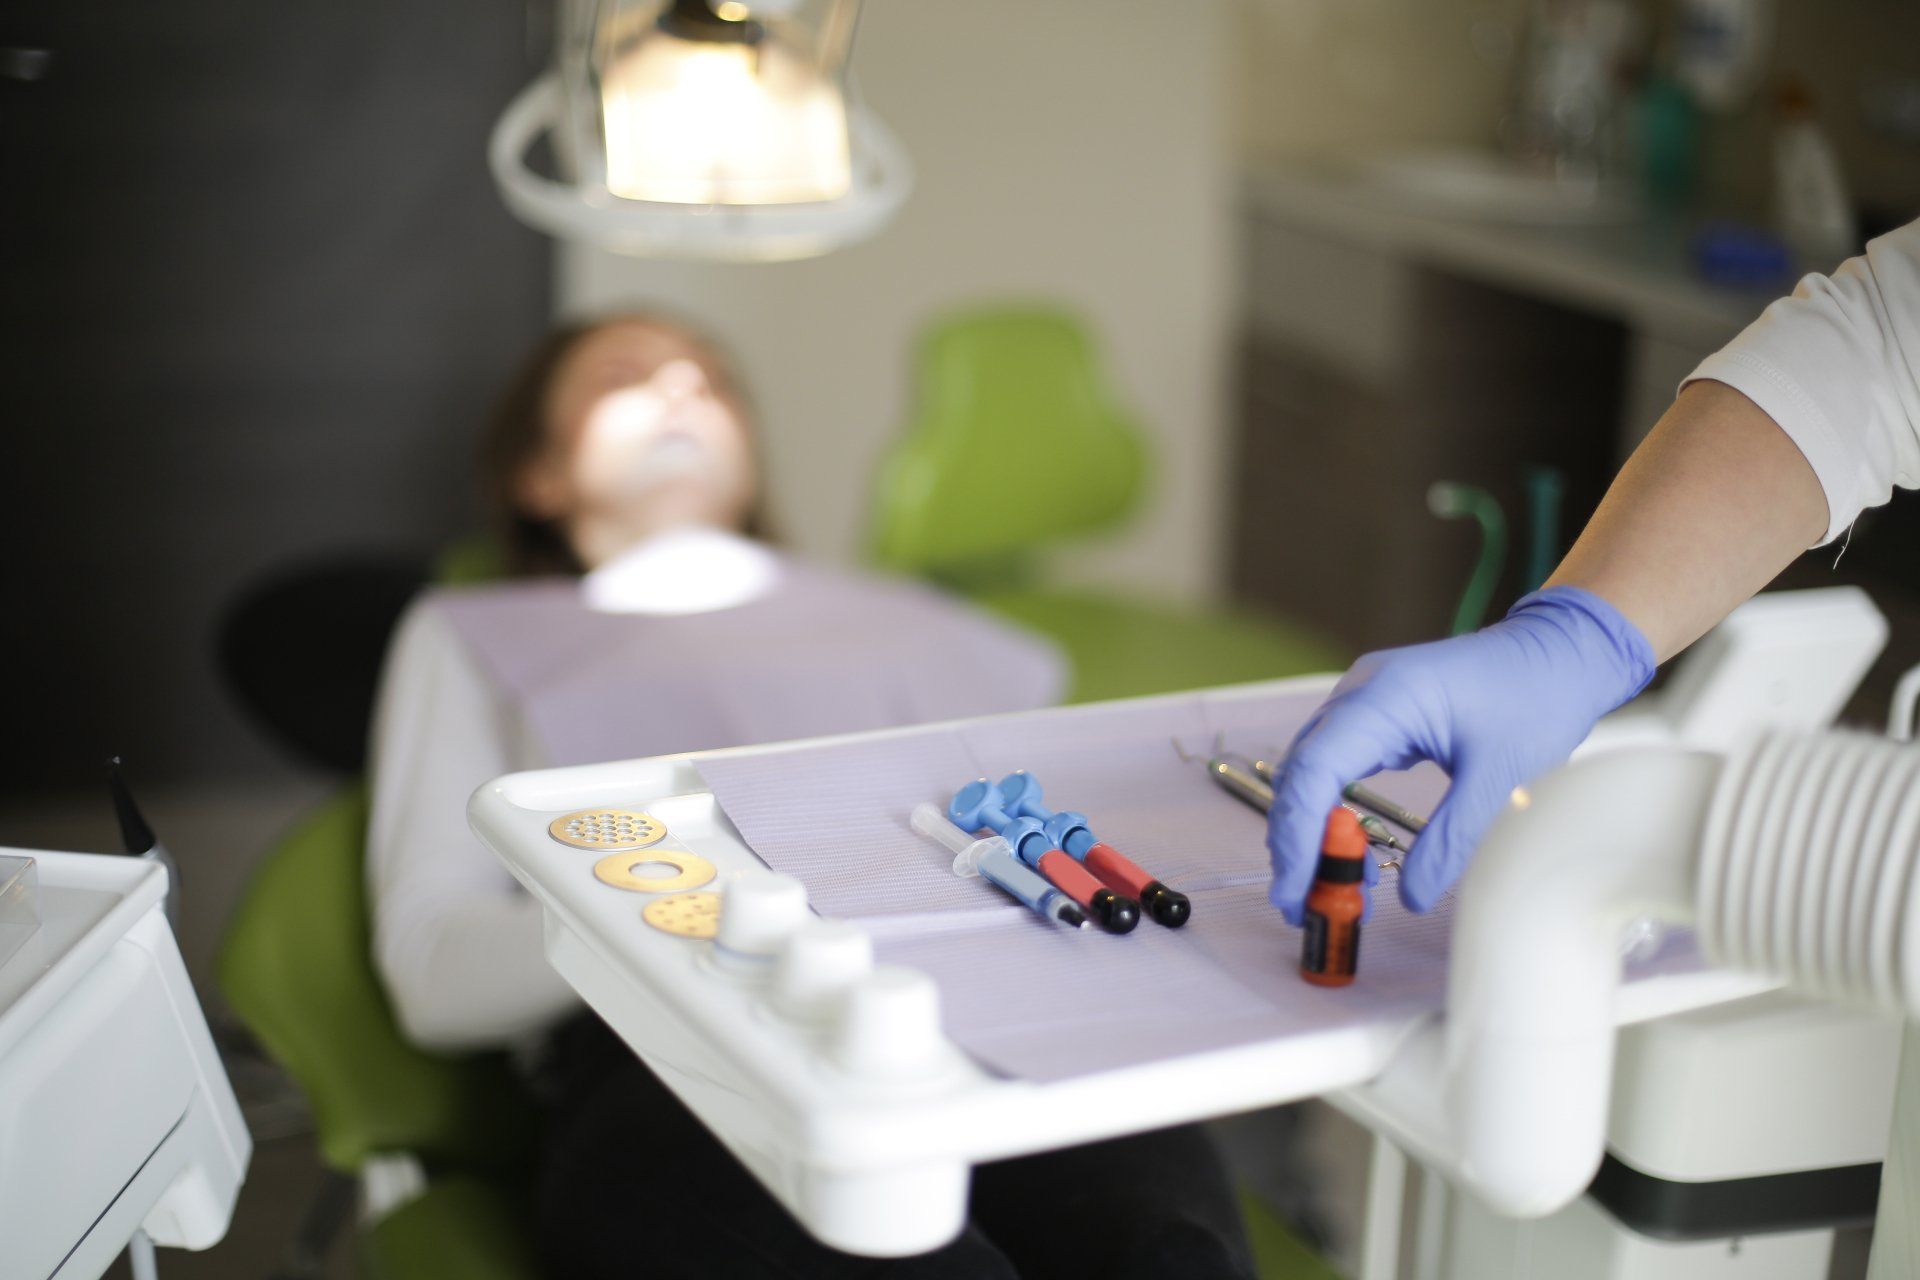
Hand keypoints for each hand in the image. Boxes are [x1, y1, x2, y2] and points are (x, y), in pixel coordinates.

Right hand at [1267, 586, 1654, 922]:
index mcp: (1384, 698)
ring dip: (1313, 830)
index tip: (1295, 889)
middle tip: (1306, 904)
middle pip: (1301, 775)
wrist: (1560, 651)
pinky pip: (1333, 764)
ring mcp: (1362, 700)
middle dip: (1296, 843)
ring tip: (1335, 885)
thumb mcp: (1500, 777)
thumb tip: (1412, 896)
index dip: (1296, 835)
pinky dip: (1332, 809)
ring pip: (1310, 772)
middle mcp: (1360, 693)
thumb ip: (1452, 839)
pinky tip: (1350, 845)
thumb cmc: (1536, 698)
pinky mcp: (1374, 714)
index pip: (1314, 771)